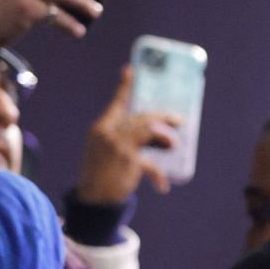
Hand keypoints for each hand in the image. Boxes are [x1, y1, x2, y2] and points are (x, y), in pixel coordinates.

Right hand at [76, 65, 181, 202]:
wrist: (91, 198)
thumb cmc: (101, 174)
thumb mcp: (109, 151)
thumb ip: (128, 139)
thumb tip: (158, 134)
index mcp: (101, 129)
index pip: (116, 104)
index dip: (124, 87)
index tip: (130, 70)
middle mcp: (108, 133)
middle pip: (141, 118)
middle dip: (162, 118)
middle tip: (178, 120)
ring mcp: (118, 145)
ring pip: (149, 131)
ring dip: (164, 138)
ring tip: (173, 145)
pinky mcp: (128, 160)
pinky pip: (151, 163)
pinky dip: (158, 175)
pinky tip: (162, 186)